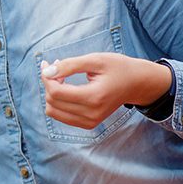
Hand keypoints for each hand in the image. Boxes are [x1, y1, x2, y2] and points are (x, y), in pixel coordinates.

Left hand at [40, 53, 171, 129]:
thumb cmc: (117, 68)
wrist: (136, 83)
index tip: (48, 63)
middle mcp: (91, 114)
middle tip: (57, 67)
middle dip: (49, 83)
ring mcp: (90, 122)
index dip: (47, 77)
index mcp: (94, 98)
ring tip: (62, 78)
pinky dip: (58, 102)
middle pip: (52, 102)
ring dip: (51, 93)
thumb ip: (69, 65)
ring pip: (53, 111)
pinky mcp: (88, 124)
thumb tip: (46, 72)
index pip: (56, 93)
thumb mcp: (95, 60)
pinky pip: (61, 116)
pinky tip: (66, 88)